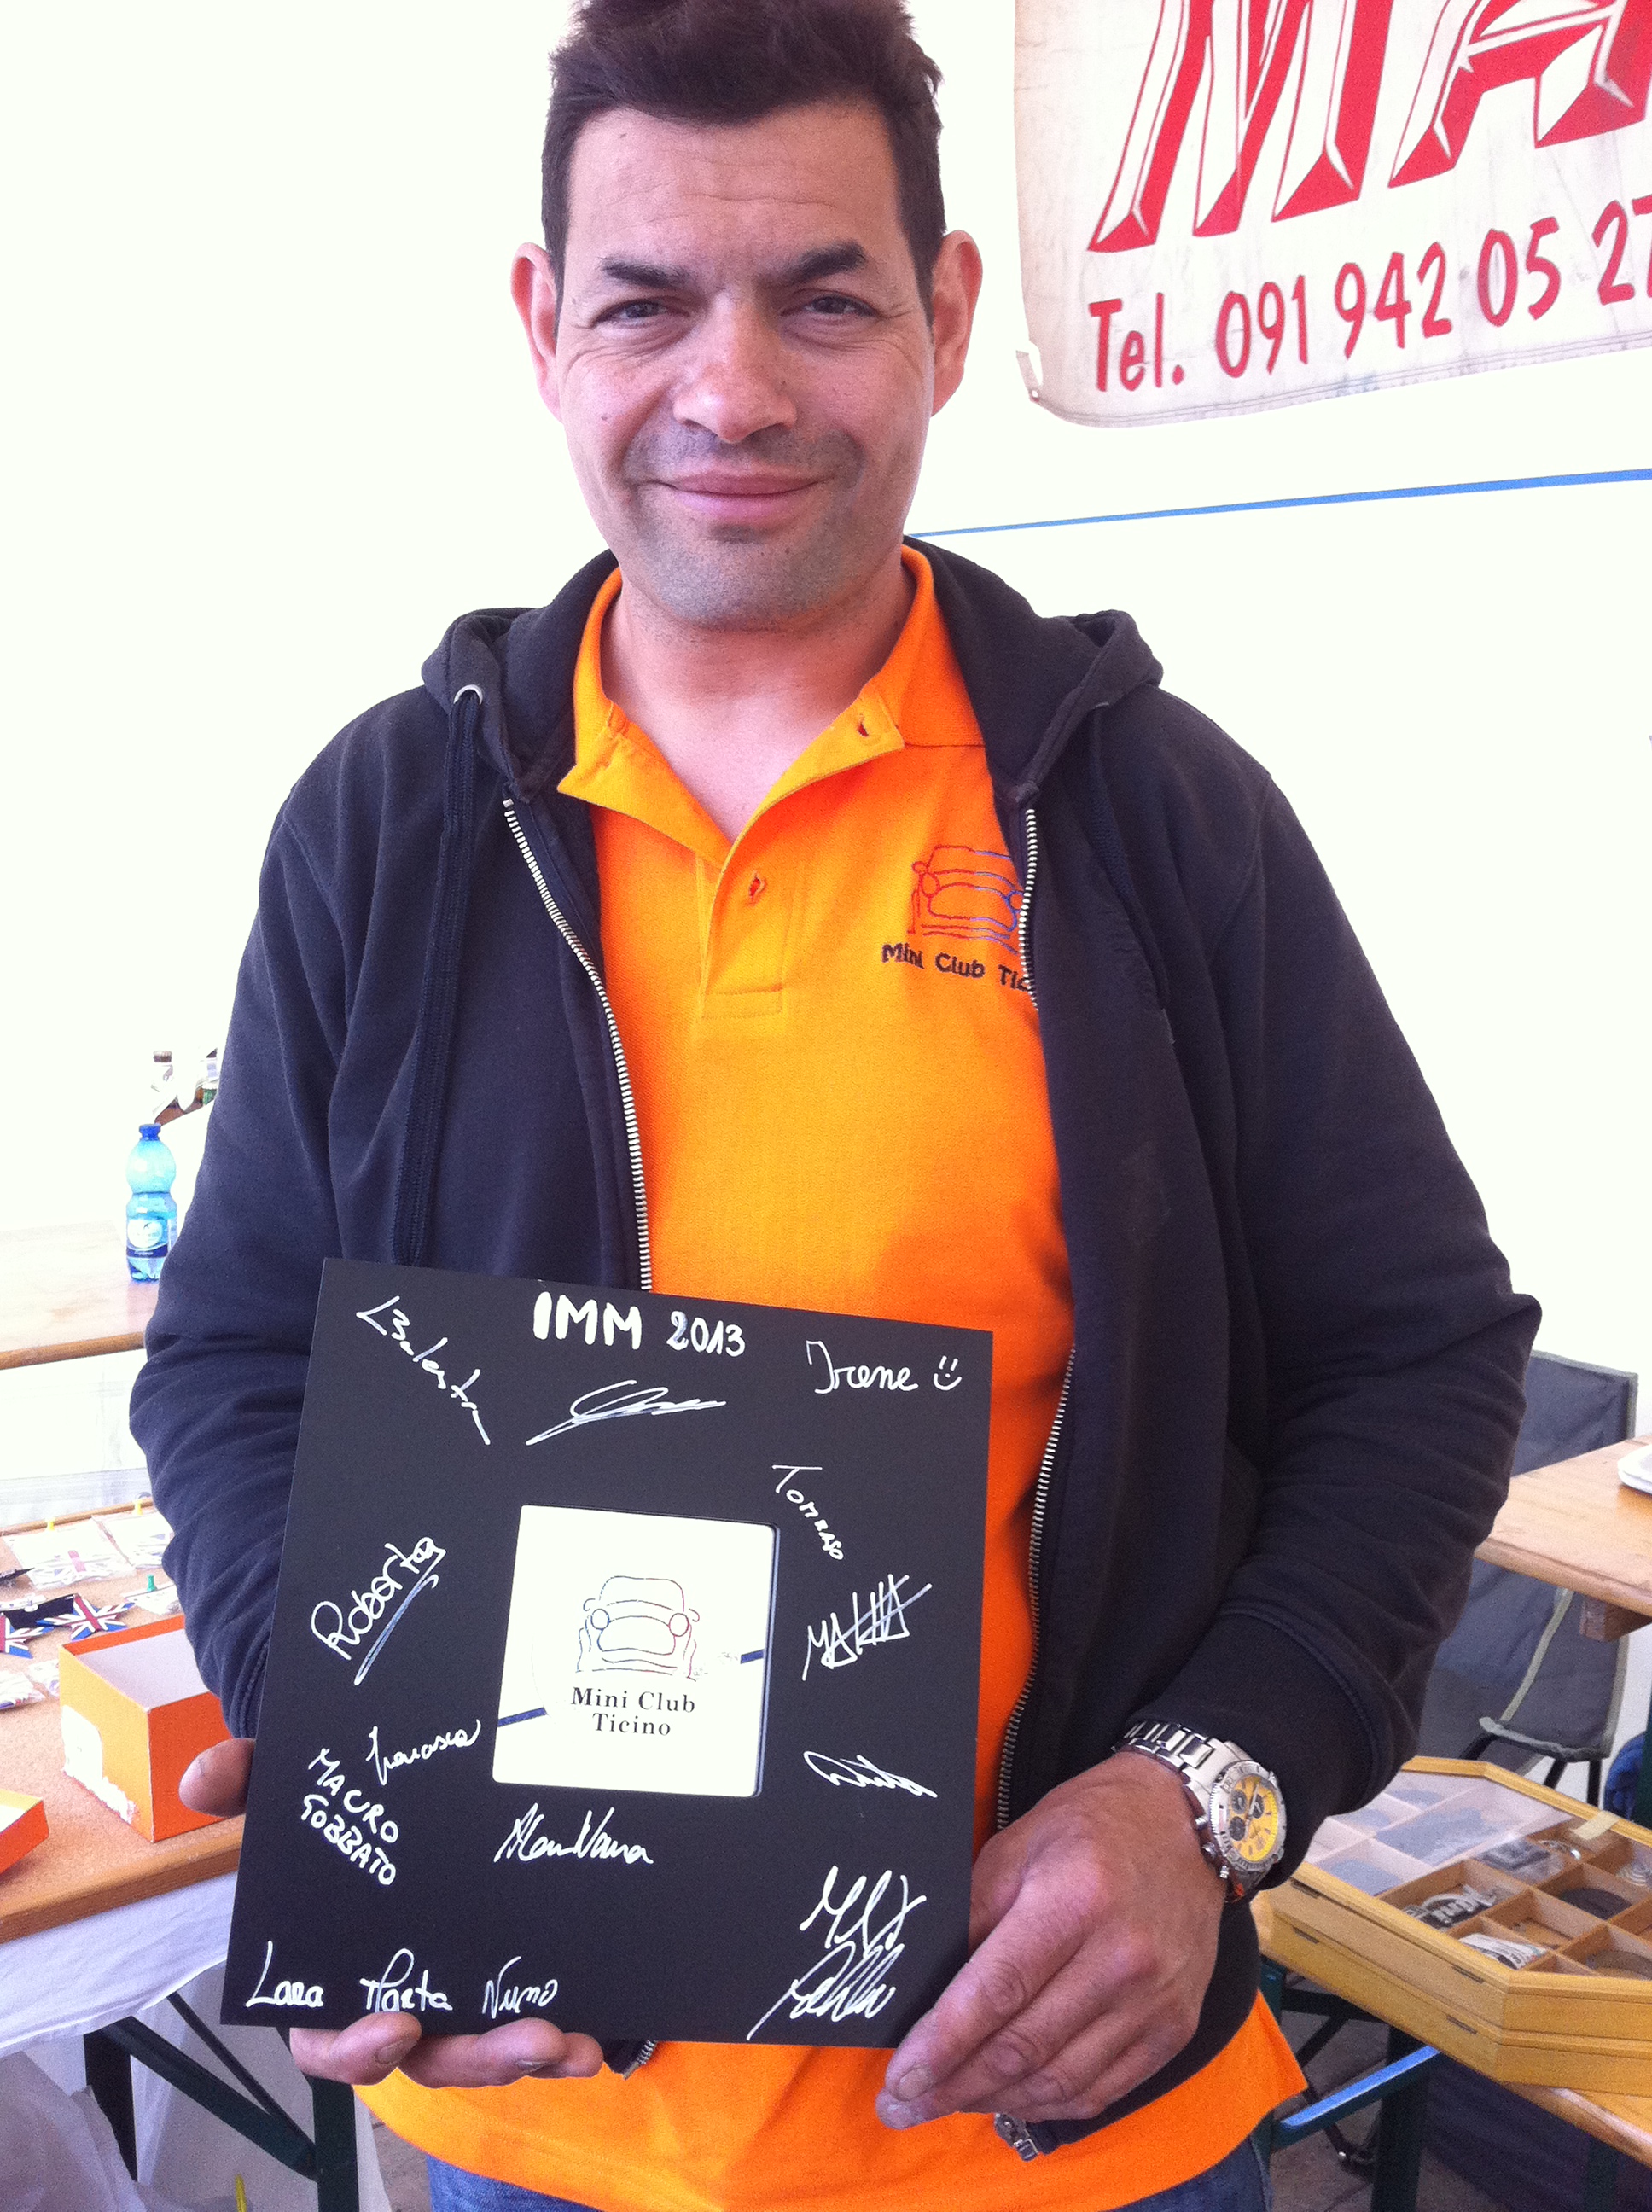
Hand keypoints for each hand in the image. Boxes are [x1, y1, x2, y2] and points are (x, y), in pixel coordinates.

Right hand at [179, 1740, 605, 2088]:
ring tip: (577, 2045)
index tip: (399, 2027)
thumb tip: (202, 1777)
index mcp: (325, 1979)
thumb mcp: (283, 1787)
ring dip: (528, 2057)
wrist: (374, 1784)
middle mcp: (387, 2002)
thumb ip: (245, 1779)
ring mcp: (447, 1998)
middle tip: (532, 2039)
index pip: (327, 2041)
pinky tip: (597, 2034)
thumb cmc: (319, 1810)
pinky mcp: (495, 1984)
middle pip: (426, 2059)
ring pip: (479, 2052)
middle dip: (479, 2058)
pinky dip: (558, 2039)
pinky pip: (520, 2024)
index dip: (357, 2049)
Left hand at [876, 1751, 1224, 2130]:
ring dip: (993, 2102)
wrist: (1188, 1827)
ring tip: (945, 2104)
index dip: (943, 2043)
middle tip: (901, 2107)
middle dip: (952, 2086)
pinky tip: (1007, 2099)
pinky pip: (1101, 2090)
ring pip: (1058, 2080)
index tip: (899, 2079)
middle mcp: (1121, 1957)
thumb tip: (928, 1989)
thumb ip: (973, 1915)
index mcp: (1074, 1899)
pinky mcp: (1174, 2028)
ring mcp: (1153, 2000)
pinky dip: (1047, 2103)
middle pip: (1024, 2046)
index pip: (998, 1990)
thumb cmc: (1090, 1827)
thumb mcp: (1017, 1846)